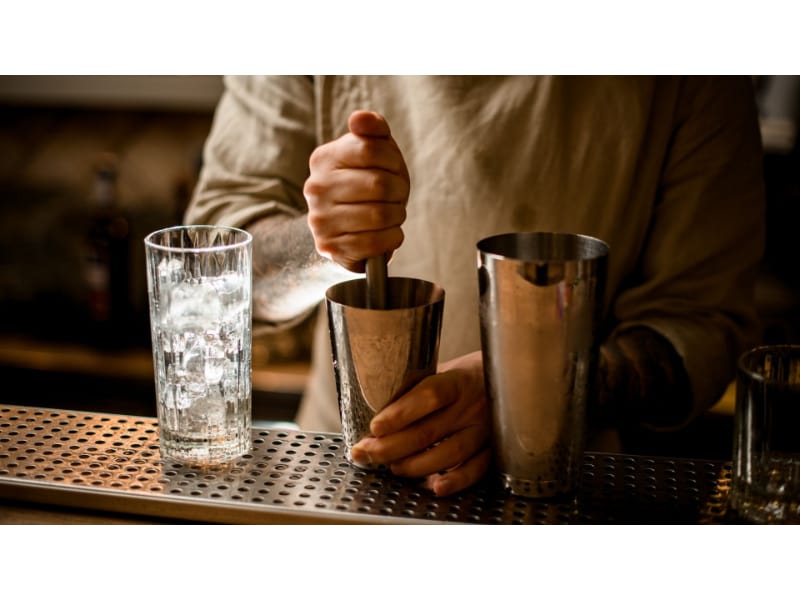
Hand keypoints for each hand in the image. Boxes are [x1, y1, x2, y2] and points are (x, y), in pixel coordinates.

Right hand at [303, 110, 409, 271]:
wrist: (348, 228)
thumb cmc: (368, 182)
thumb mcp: (374, 151)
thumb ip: (373, 129)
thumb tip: (359, 119)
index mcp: (324, 159)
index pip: (370, 150)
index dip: (393, 161)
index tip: (394, 169)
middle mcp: (315, 188)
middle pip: (378, 185)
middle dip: (399, 191)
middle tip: (396, 196)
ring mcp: (320, 220)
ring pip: (379, 215)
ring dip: (397, 216)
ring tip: (391, 214)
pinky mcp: (330, 247)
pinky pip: (375, 243)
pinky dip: (392, 238)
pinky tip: (388, 233)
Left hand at [350, 351, 491, 496]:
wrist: (506, 378)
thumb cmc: (463, 377)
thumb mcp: (440, 370)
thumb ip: (414, 389)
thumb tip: (373, 412)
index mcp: (458, 379)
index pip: (430, 395)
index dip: (401, 413)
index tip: (375, 427)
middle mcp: (473, 405)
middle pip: (431, 430)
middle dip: (393, 446)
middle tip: (366, 453)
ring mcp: (486, 429)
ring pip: (451, 452)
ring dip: (417, 465)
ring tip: (393, 467)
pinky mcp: (494, 449)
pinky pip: (476, 469)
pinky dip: (456, 481)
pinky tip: (435, 486)